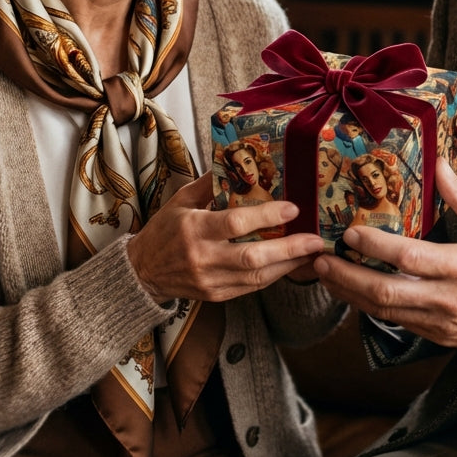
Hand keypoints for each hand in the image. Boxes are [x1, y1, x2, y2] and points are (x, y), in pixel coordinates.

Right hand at [128, 173, 323, 302]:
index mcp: (194, 229)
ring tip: (311, 252)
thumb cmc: (164, 231)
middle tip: (314, 239)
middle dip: (288, 249)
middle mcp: (203, 257)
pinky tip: (289, 264)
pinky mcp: (216, 296)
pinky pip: (251, 288)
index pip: (235, 223)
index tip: (292, 209)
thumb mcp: (180, 200)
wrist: (142, 272)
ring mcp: (210, 281)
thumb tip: (235, 160)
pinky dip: (273, 276)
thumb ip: (208, 183)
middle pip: (252, 257)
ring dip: (288, 265)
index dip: (266, 216)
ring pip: (256, 278)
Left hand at [313, 159, 456, 359]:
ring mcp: (440, 322)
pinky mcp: (437, 337)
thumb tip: (441, 165)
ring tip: (326, 276)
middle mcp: (447, 299)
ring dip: (351, 295)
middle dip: (348, 278)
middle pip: (385, 292)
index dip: (375, 246)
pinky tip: (354, 293)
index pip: (409, 258)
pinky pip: (396, 323)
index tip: (350, 233)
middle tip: (320, 261)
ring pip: (385, 313)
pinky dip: (371, 308)